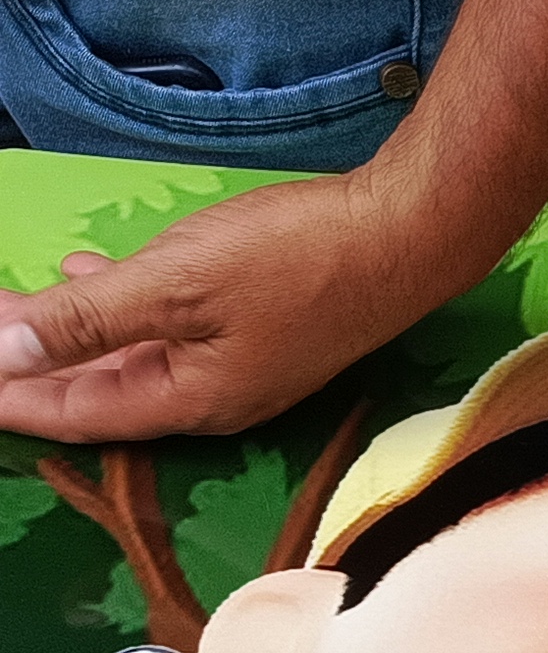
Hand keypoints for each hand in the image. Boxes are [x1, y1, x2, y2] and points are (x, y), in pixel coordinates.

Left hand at [0, 174, 501, 442]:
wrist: (402, 239)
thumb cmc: (295, 260)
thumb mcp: (174, 283)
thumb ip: (85, 318)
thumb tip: (3, 351)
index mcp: (192, 400)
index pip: (75, 413)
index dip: (10, 399)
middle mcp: (213, 400)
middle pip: (99, 396)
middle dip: (30, 370)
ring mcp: (239, 370)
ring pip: (129, 364)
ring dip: (67, 339)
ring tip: (11, 309)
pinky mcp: (255, 335)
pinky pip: (162, 338)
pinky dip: (114, 313)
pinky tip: (89, 275)